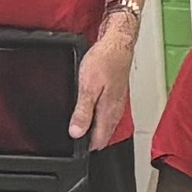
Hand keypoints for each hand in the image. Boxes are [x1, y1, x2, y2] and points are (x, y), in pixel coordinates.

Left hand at [73, 8, 139, 150]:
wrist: (118, 42)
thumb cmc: (105, 60)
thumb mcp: (88, 87)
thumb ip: (83, 112)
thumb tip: (76, 133)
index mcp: (109, 112)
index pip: (99, 141)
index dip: (86, 148)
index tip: (74, 149)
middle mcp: (115, 111)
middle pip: (103, 135)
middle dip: (89, 141)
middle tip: (74, 143)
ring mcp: (117, 103)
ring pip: (105, 125)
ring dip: (94, 129)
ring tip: (80, 131)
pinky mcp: (115, 95)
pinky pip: (107, 113)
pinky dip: (97, 117)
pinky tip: (90, 113)